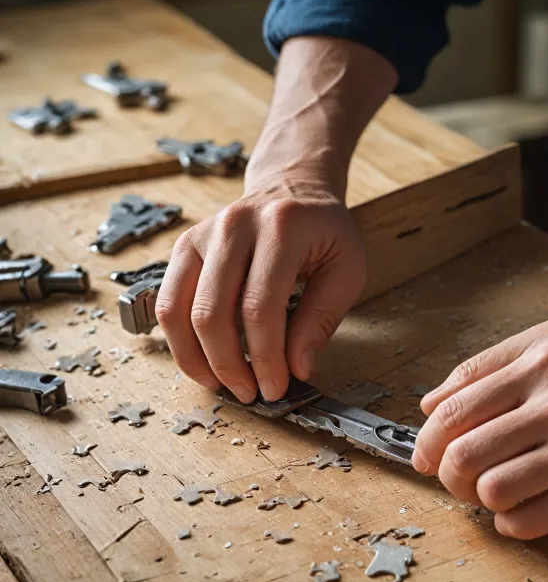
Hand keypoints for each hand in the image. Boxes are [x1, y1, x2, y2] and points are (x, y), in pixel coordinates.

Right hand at [155, 173, 365, 402]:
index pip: (260, 308)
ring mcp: (200, 235)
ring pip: (178, 312)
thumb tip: (298, 368)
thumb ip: (323, 318)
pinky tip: (203, 361)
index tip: (275, 388)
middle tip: (249, 393)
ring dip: (197, 360)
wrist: (292, 188)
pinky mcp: (183, 248)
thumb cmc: (323, 230)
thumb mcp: (346, 269)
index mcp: (280, 228)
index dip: (265, 358)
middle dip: (229, 365)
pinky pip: (166, 303)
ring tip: (222, 385)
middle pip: (212, 313)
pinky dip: (180, 342)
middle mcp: (232, 227)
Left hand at [413, 318, 547, 538]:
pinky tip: (520, 514)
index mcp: (545, 352)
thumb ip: (506, 361)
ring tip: (491, 494)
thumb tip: (434, 400)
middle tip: (453, 478)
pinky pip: (526, 518)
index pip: (455, 394)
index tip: (426, 449)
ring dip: (477, 498)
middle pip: (458, 443)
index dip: (429, 429)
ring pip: (486, 484)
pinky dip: (511, 523)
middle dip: (442, 469)